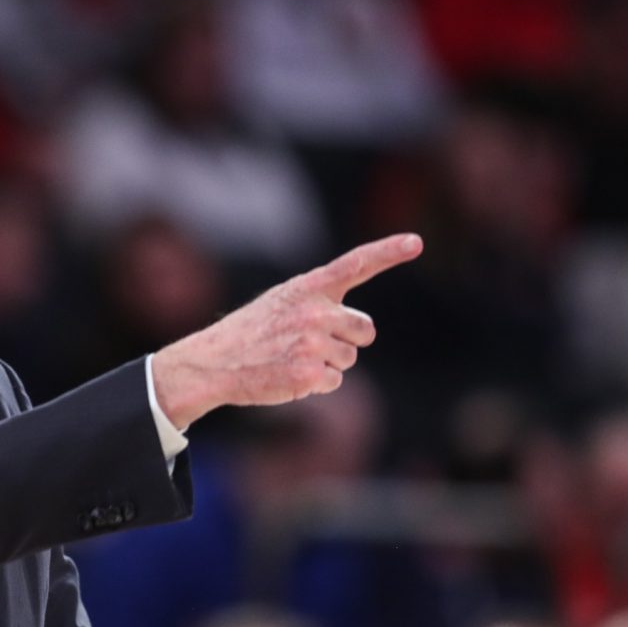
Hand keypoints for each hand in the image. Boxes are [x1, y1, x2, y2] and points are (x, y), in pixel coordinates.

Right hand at [151, 233, 421, 427]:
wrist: (212, 363)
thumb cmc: (249, 333)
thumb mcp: (280, 302)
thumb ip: (319, 303)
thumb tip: (360, 329)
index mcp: (307, 288)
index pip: (355, 264)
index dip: (388, 251)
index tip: (415, 242)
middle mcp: (314, 311)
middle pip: (365, 330)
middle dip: (347, 340)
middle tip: (312, 344)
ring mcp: (311, 343)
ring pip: (349, 359)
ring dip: (327, 364)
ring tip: (291, 359)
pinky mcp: (308, 374)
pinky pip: (334, 382)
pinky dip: (316, 385)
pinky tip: (289, 376)